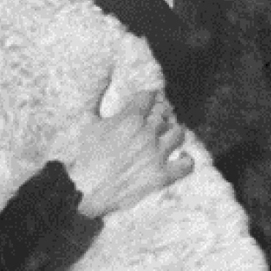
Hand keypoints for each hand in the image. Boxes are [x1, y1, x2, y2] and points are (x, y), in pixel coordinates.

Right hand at [69, 90, 191, 218]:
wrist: (84, 191)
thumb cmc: (83, 158)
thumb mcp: (88, 123)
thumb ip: (98, 100)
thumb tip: (104, 79)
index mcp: (130, 118)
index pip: (148, 97)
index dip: (149, 97)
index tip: (149, 100)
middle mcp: (147, 133)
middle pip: (164, 113)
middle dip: (159, 114)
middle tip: (154, 119)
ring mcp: (157, 154)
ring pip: (178, 133)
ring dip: (173, 132)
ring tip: (166, 136)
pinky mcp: (162, 175)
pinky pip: (186, 164)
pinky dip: (186, 160)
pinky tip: (181, 157)